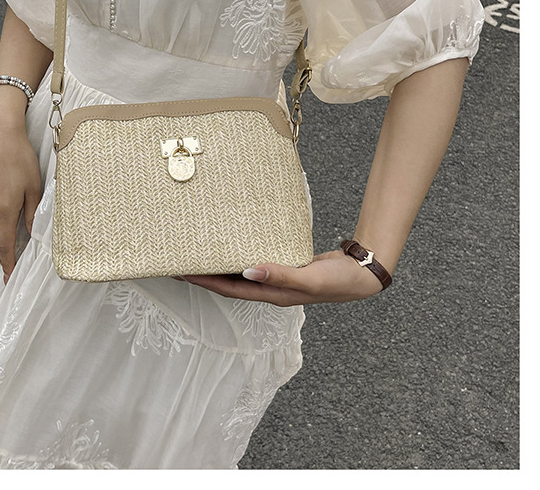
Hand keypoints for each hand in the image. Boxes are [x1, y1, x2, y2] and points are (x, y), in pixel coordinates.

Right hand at [0, 89, 41, 282]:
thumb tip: (31, 234)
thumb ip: (31, 213)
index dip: (8, 263)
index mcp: (4, 208)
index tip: (10, 278)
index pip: (4, 245)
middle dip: (1, 254)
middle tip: (10, 264)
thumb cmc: (20, 157)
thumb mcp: (34, 186)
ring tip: (4, 245)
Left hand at [182, 249, 384, 305]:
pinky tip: (234, 247)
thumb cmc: (338, 279)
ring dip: (220, 266)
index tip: (182, 272)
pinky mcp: (284, 268)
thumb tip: (247, 271)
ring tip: (200, 254)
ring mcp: (277, 280)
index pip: (229, 289)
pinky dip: (240, 257)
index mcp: (272, 295)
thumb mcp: (309, 278)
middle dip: (204, 275)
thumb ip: (280, 275)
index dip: (205, 282)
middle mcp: (270, 289)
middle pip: (229, 283)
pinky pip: (255, 264)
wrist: (362, 274)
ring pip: (240, 274)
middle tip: (181, 261)